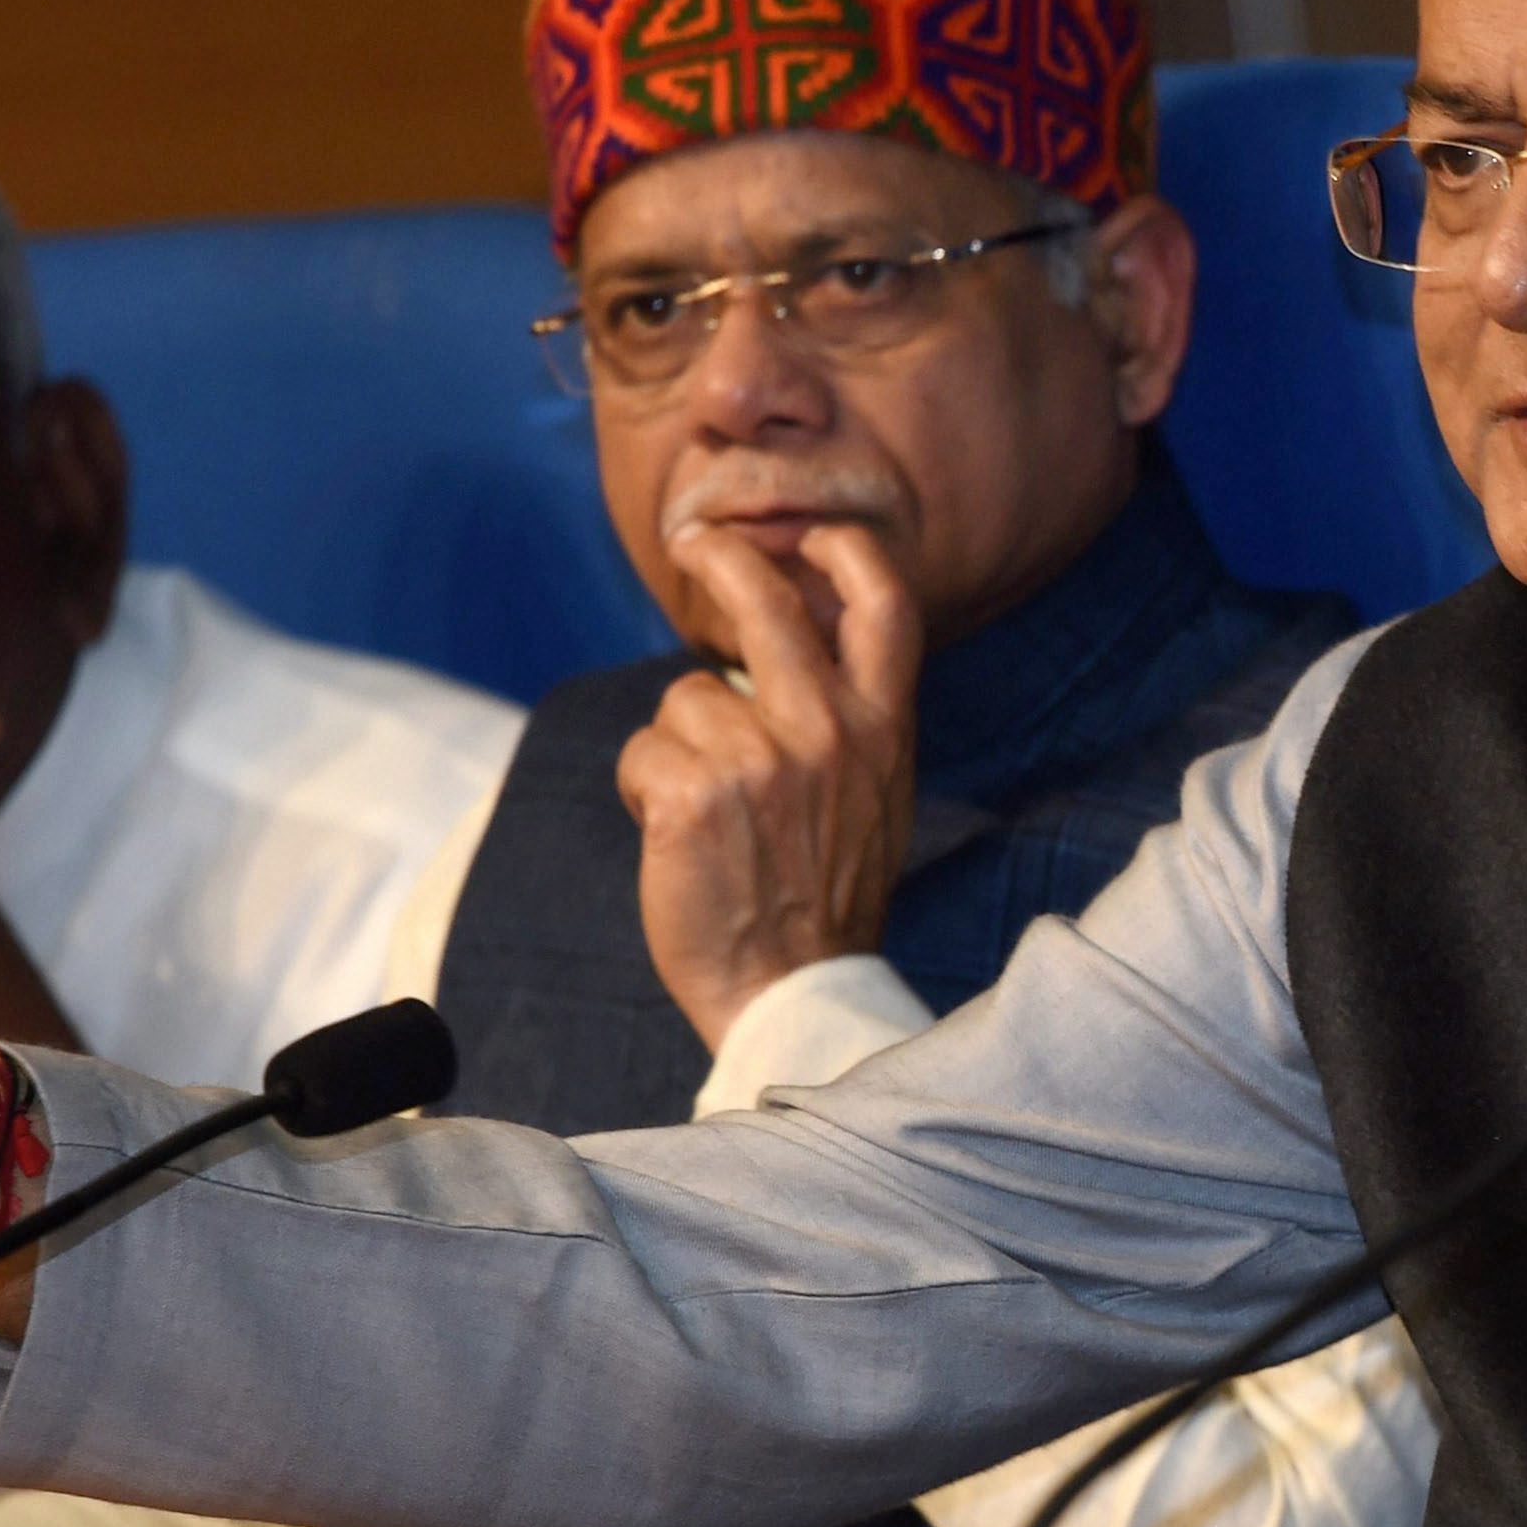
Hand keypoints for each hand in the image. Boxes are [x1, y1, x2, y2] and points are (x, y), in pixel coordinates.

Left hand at [616, 525, 922, 1043]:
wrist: (794, 992)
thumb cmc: (827, 897)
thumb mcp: (878, 796)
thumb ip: (854, 719)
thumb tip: (798, 649)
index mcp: (884, 728)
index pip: (885, 602)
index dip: (844, 549)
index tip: (810, 534)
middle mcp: (829, 731)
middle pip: (767, 600)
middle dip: (721, 557)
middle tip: (694, 542)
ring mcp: (760, 760)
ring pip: (685, 697)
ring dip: (677, 744)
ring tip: (704, 810)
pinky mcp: (692, 794)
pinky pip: (642, 753)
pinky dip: (642, 788)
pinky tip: (674, 837)